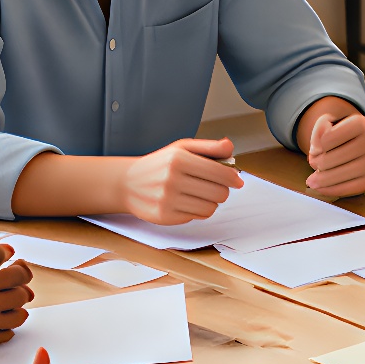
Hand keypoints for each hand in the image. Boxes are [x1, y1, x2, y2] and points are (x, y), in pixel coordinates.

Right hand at [0, 227, 34, 352]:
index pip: (4, 253)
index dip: (5, 254)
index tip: (5, 259)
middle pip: (19, 278)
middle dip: (20, 277)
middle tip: (17, 280)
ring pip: (19, 305)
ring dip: (18, 303)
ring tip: (11, 301)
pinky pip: (10, 329)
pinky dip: (9, 325)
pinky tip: (1, 320)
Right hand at [122, 137, 241, 223]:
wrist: (127, 183)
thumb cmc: (159, 164)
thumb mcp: (181, 148)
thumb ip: (208, 147)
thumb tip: (230, 147)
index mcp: (178, 159)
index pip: (220, 172)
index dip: (233, 177)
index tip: (237, 180)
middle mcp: (171, 179)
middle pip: (219, 193)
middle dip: (222, 190)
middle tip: (215, 186)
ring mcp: (167, 200)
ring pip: (211, 207)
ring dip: (211, 202)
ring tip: (201, 194)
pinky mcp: (164, 216)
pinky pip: (197, 217)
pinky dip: (198, 210)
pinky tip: (188, 202)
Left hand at [299, 99, 364, 198]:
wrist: (348, 142)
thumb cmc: (337, 131)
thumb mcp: (327, 121)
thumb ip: (321, 127)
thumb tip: (319, 145)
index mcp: (363, 126)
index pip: (334, 135)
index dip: (321, 141)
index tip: (317, 146)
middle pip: (339, 156)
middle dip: (321, 162)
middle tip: (313, 163)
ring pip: (345, 174)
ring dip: (324, 178)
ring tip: (312, 179)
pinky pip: (350, 189)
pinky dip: (332, 190)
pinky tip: (321, 187)